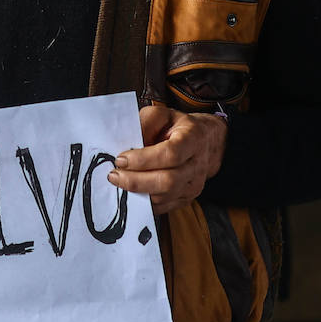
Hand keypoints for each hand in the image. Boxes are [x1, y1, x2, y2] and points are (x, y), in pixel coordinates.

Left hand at [109, 105, 227, 214]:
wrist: (206, 142)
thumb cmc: (178, 127)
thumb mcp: (163, 115)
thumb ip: (146, 123)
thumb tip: (128, 140)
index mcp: (193, 139)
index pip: (170, 154)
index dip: (143, 159)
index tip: (120, 159)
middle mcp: (197, 164)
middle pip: (168, 181)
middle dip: (136, 181)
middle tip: (114, 175)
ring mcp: (194, 184)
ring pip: (164, 196)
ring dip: (137, 192)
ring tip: (120, 182)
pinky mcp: (187, 197)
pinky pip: (163, 207)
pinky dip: (144, 202)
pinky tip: (131, 192)